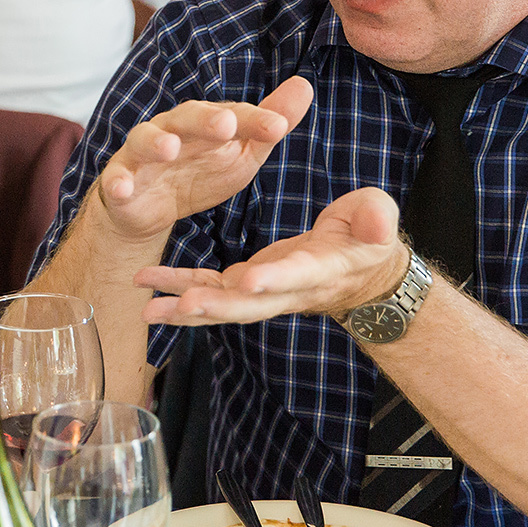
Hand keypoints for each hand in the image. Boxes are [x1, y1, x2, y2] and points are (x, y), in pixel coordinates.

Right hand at [92, 77, 313, 245]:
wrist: (151, 207)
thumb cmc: (200, 171)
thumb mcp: (242, 153)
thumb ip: (268, 124)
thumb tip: (305, 84)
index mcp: (205, 121)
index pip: (233, 114)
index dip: (254, 120)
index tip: (279, 126)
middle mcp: (173, 128)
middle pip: (187, 117)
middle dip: (205, 119)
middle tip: (227, 125)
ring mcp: (143, 153)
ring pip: (145, 140)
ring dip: (156, 142)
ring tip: (169, 149)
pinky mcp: (120, 178)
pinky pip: (115, 177)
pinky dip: (116, 182)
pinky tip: (121, 188)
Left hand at [138, 187, 410, 324]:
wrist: (361, 271)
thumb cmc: (369, 237)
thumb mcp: (378, 219)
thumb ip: (376, 220)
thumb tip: (379, 226)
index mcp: (319, 270)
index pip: (295, 276)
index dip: (274, 280)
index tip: (248, 281)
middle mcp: (286, 289)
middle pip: (249, 304)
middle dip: (215, 305)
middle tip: (181, 305)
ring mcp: (264, 291)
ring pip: (222, 304)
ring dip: (185, 306)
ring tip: (148, 306)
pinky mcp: (247, 283)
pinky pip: (209, 288)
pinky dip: (179, 286)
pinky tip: (148, 282)